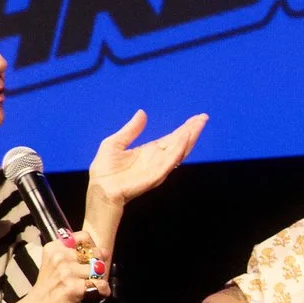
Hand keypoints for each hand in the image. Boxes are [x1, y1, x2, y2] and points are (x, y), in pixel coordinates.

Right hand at [17, 238, 100, 302]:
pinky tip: (95, 294)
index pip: (84, 237)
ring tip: (90, 286)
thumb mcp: (54, 265)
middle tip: (91, 276)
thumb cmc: (48, 288)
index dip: (93, 247)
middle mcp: (59, 257)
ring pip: (100, 270)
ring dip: (100, 279)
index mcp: (54, 248)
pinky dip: (103, 291)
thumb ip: (74, 255)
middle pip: (95, 253)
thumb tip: (104, 250)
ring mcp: (66, 272)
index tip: (89, 258)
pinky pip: (101, 285)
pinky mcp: (74, 288)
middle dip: (99, 265)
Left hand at [87, 109, 206, 207]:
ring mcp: (158, 167)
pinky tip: (185, 138)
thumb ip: (131, 130)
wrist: (100, 190)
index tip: (196, 118)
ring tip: (198, 125)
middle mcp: (158, 159)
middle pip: (180, 143)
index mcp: (150, 151)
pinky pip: (169, 162)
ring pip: (179, 151)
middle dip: (192, 131)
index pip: (172, 138)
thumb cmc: (105, 170)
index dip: (184, 128)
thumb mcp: (115, 143)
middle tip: (203, 118)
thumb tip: (142, 113)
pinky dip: (178, 150)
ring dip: (190, 138)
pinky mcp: (155, 175)